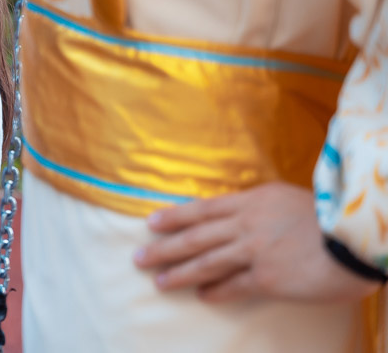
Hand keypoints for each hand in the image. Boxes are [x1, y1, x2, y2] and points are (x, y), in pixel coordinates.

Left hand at [134, 182, 381, 302]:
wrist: (355, 238)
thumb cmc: (329, 216)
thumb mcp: (287, 198)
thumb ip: (260, 207)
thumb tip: (241, 212)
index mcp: (251, 201)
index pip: (203, 209)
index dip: (175, 217)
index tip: (151, 222)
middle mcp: (246, 225)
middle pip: (195, 237)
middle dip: (164, 247)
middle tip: (138, 257)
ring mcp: (255, 252)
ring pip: (206, 262)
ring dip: (180, 273)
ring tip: (159, 281)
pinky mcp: (268, 279)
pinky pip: (234, 286)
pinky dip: (215, 291)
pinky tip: (202, 296)